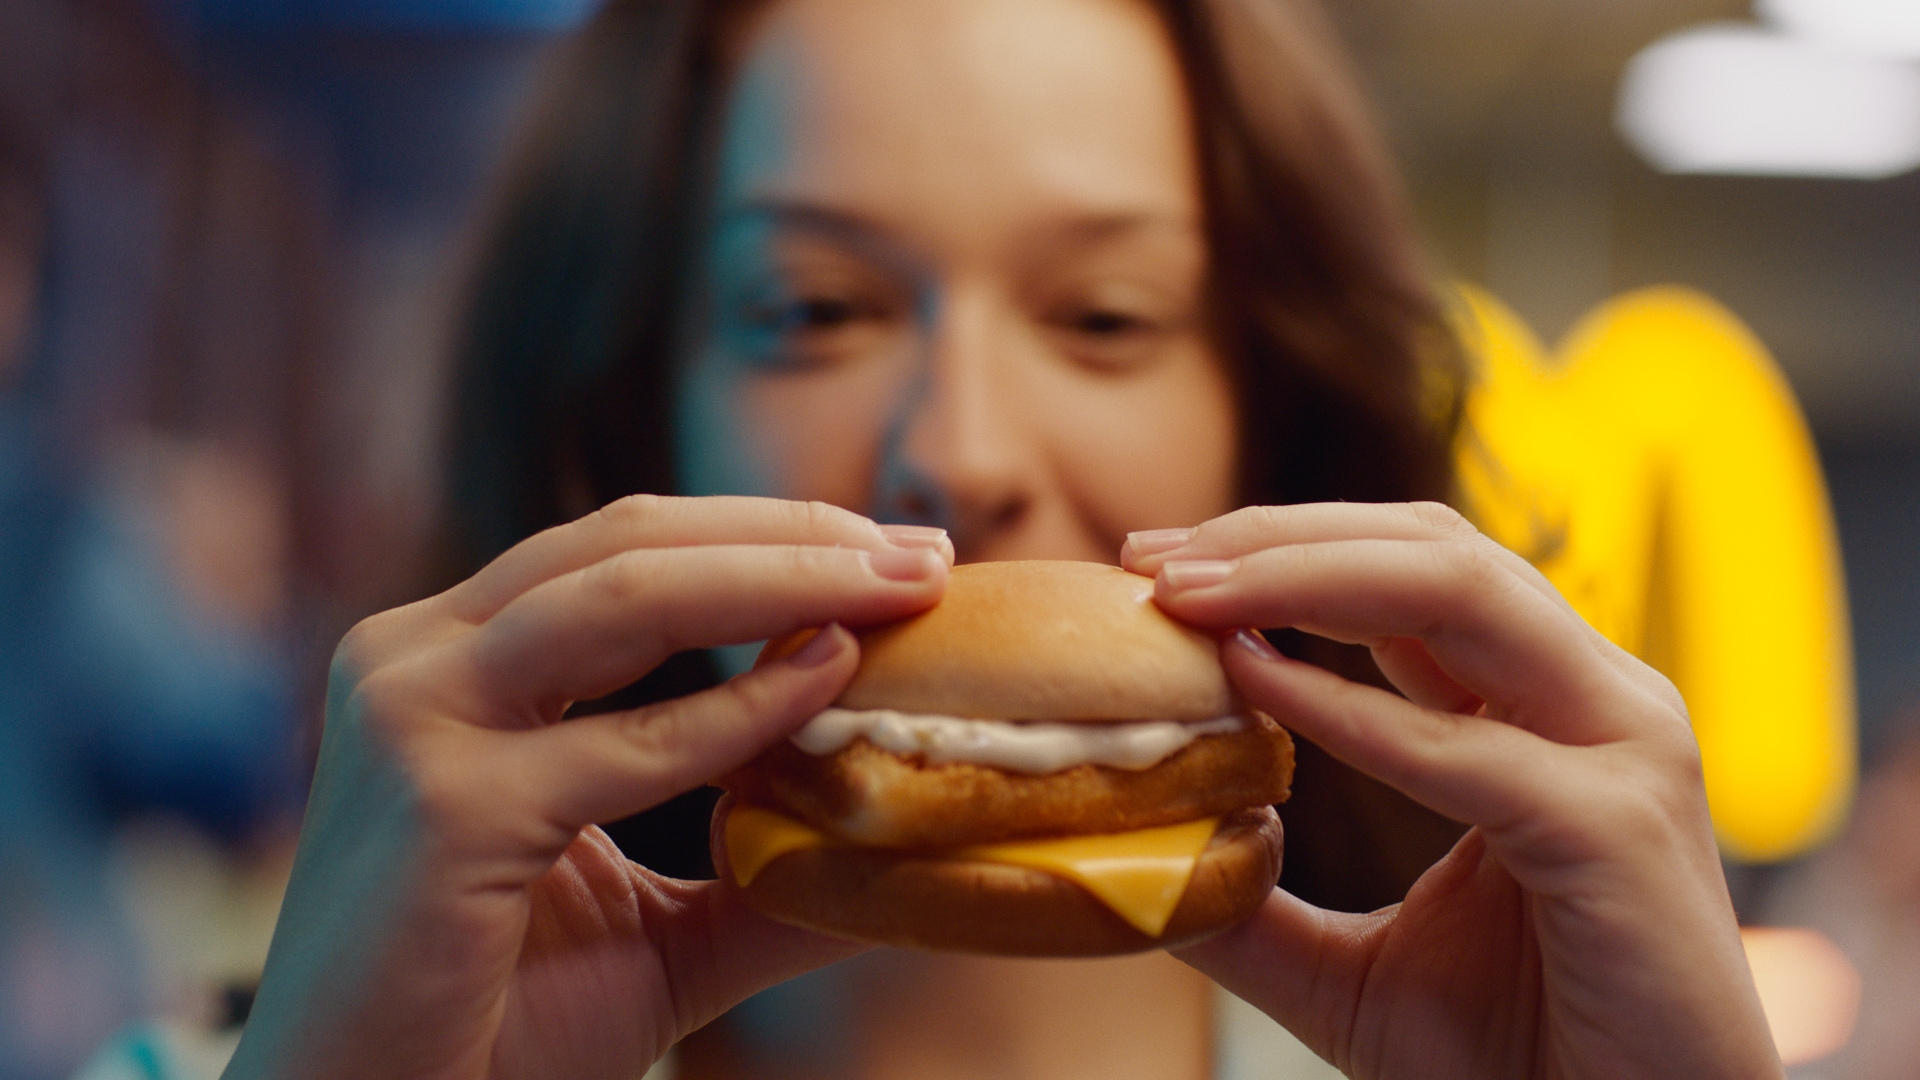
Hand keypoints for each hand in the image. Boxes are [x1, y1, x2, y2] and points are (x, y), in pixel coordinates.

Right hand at [224, 496, 951, 1079]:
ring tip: (901, 585)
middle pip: (632, 540)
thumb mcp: (655, 926)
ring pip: (628, 595)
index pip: (627, 548)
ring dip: (785, 578)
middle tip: (920, 552)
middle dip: (794, 535)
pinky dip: (743, 707)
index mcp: (452, 657)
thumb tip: (905, 844)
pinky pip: (631, 743)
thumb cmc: (496, 1022)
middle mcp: (416, 658)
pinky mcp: (443, 805)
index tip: (895, 550)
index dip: (767, 533)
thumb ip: (762, 868)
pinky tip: (831, 680)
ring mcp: (415, 718)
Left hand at [1123, 503, 1781, 1079]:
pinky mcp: (1617, 829)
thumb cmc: (1519, 1061)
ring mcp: (1622, 751)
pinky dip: (1347, 707)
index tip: (1156, 563)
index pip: (1407, 574)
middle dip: (1279, 537)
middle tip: (1153, 557)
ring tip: (1186, 592)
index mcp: (1546, 711)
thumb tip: (1141, 867)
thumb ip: (1257, 911)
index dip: (1282, 549)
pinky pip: (1464, 746)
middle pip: (1430, 550)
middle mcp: (1595, 702)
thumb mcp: (1352, 975)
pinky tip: (1252, 683)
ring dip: (1303, 576)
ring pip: (1458, 593)